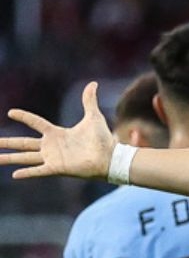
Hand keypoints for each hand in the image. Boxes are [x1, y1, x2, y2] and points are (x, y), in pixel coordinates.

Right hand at [0, 82, 115, 179]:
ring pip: (26, 157)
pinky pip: (38, 170)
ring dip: (10, 158)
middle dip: (8, 143)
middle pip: (24, 143)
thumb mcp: (93, 117)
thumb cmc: (103, 140)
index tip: (10, 112)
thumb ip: (89, 101)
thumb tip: (93, 83)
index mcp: (57, 133)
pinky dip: (27, 172)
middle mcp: (52, 146)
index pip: (36, 123)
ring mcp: (53, 158)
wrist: (110, 157)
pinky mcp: (57, 168)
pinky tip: (14, 174)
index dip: (24, 117)